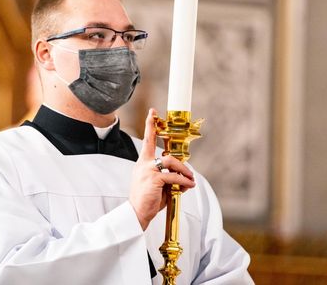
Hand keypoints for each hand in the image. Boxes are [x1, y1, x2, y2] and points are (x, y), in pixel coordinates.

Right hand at [129, 108, 195, 230]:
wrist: (136, 214)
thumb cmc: (147, 201)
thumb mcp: (159, 187)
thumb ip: (170, 178)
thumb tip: (186, 179)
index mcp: (142, 163)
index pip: (146, 141)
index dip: (150, 125)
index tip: (152, 112)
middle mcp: (143, 164)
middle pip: (161, 151)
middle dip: (177, 157)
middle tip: (187, 168)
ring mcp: (147, 170)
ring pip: (171, 163)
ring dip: (184, 171)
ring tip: (190, 180)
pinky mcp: (153, 179)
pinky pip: (173, 177)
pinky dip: (183, 181)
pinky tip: (188, 185)